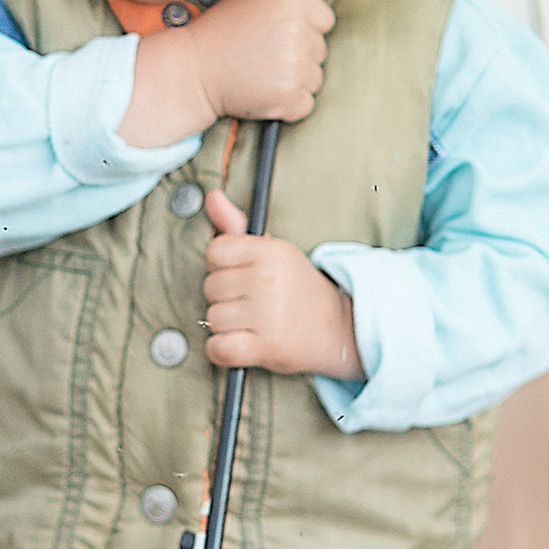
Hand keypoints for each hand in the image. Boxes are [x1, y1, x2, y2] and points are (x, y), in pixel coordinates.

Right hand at [123, 0, 333, 146]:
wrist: (192, 72)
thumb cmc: (216, 36)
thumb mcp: (249, 4)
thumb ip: (283, 8)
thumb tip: (310, 21)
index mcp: (288, 6)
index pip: (324, 19)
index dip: (309, 29)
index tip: (292, 38)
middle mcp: (296, 34)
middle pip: (319, 50)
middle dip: (299, 57)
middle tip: (267, 60)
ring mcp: (295, 67)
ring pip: (314, 78)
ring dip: (294, 82)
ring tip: (263, 77)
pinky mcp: (288, 96)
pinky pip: (305, 104)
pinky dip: (289, 105)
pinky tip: (265, 94)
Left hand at [200, 185, 363, 378]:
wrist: (339, 328)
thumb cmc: (298, 289)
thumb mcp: (274, 251)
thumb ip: (236, 227)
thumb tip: (211, 196)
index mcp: (269, 252)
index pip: (215, 252)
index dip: (221, 266)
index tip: (241, 275)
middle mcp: (267, 280)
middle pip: (210, 287)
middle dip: (225, 297)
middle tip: (252, 302)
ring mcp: (267, 314)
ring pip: (213, 319)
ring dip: (227, 326)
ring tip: (253, 323)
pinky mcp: (266, 346)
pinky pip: (219, 348)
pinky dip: (223, 351)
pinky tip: (240, 344)